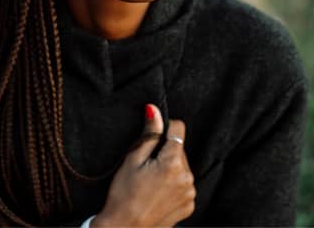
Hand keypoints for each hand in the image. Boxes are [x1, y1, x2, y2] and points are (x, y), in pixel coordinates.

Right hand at [92, 104, 195, 226]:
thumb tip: (154, 109)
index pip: (178, 129)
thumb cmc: (123, 194)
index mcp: (173, 163)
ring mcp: (190, 193)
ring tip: (150, 181)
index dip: (164, 129)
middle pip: (180, 150)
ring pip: (182, 167)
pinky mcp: (189, 205)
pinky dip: (174, 184)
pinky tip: (157, 192)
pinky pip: (184, 184)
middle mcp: (187, 178)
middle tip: (146, 166)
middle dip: (165, 151)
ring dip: (170, 168)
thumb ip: (149, 133)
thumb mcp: (132, 159)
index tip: (153, 137)